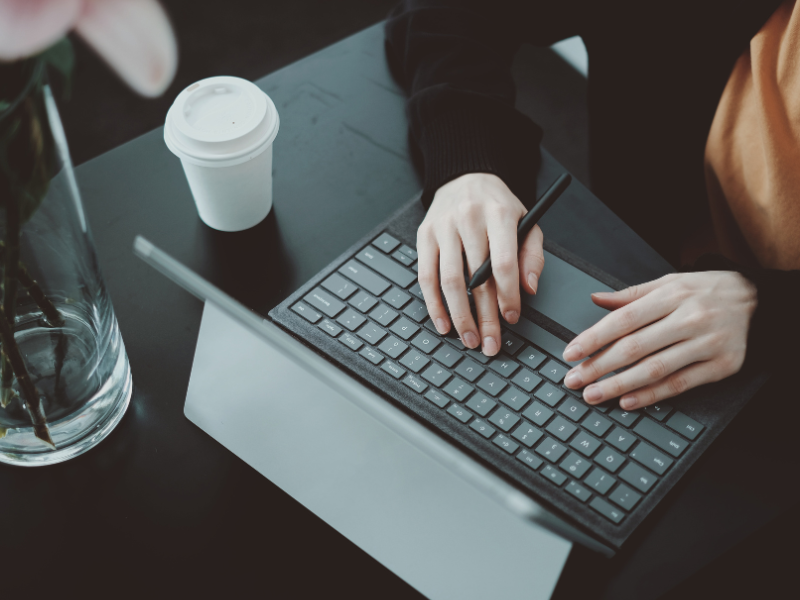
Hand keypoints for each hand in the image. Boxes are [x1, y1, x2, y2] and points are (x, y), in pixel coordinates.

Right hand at [416, 173, 544, 355]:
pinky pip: (425, 276)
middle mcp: (468, 219)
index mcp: (499, 215)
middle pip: (476, 278)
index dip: (508, 295)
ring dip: (459, 316)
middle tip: (490, 343)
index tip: (512, 318)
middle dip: (484, 316)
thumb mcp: (527, 222)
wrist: (465, 176)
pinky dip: (434, 304)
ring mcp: (443, 228)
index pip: (502, 263)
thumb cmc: (498, 206)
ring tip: (469, 339)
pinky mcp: (424, 236)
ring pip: (449, 281)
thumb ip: (532, 256)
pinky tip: (443, 323)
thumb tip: (528, 289)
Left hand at [562, 272, 756, 408]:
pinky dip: (652, 395)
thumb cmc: (705, 291)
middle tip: (574, 380)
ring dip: (619, 385)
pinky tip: (628, 401)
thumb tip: (595, 299)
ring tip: (593, 395)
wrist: (756, 299)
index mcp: (671, 296)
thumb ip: (631, 295)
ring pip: (655, 369)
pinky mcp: (721, 366)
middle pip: (634, 347)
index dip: (593, 338)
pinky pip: (680, 384)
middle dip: (599, 366)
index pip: (623, 320)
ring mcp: (706, 344)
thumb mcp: (668, 283)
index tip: (571, 353)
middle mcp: (689, 319)